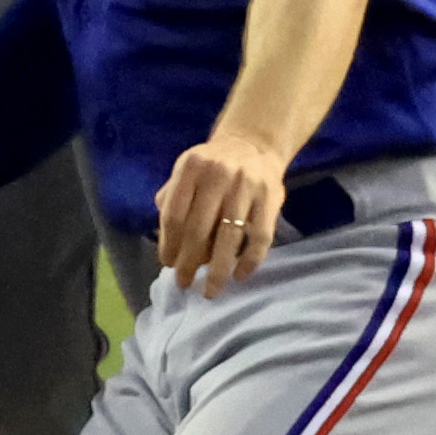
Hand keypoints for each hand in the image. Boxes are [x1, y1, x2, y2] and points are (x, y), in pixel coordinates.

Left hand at [151, 129, 292, 296]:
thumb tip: (165, 242)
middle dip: (188, 262)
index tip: (168, 264)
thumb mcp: (187, 169)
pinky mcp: (271, 198)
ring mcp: (247, 186)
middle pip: (198, 229)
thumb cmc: (213, 164)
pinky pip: (259, 237)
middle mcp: (219, 174)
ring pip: (228, 238)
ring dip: (218, 271)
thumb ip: (171, 198)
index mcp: (192, 166)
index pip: (174, 214)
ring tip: (210, 290)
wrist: (254, 144)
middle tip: (184, 283)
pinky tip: (239, 276)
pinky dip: (249, 261)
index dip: (168, 244)